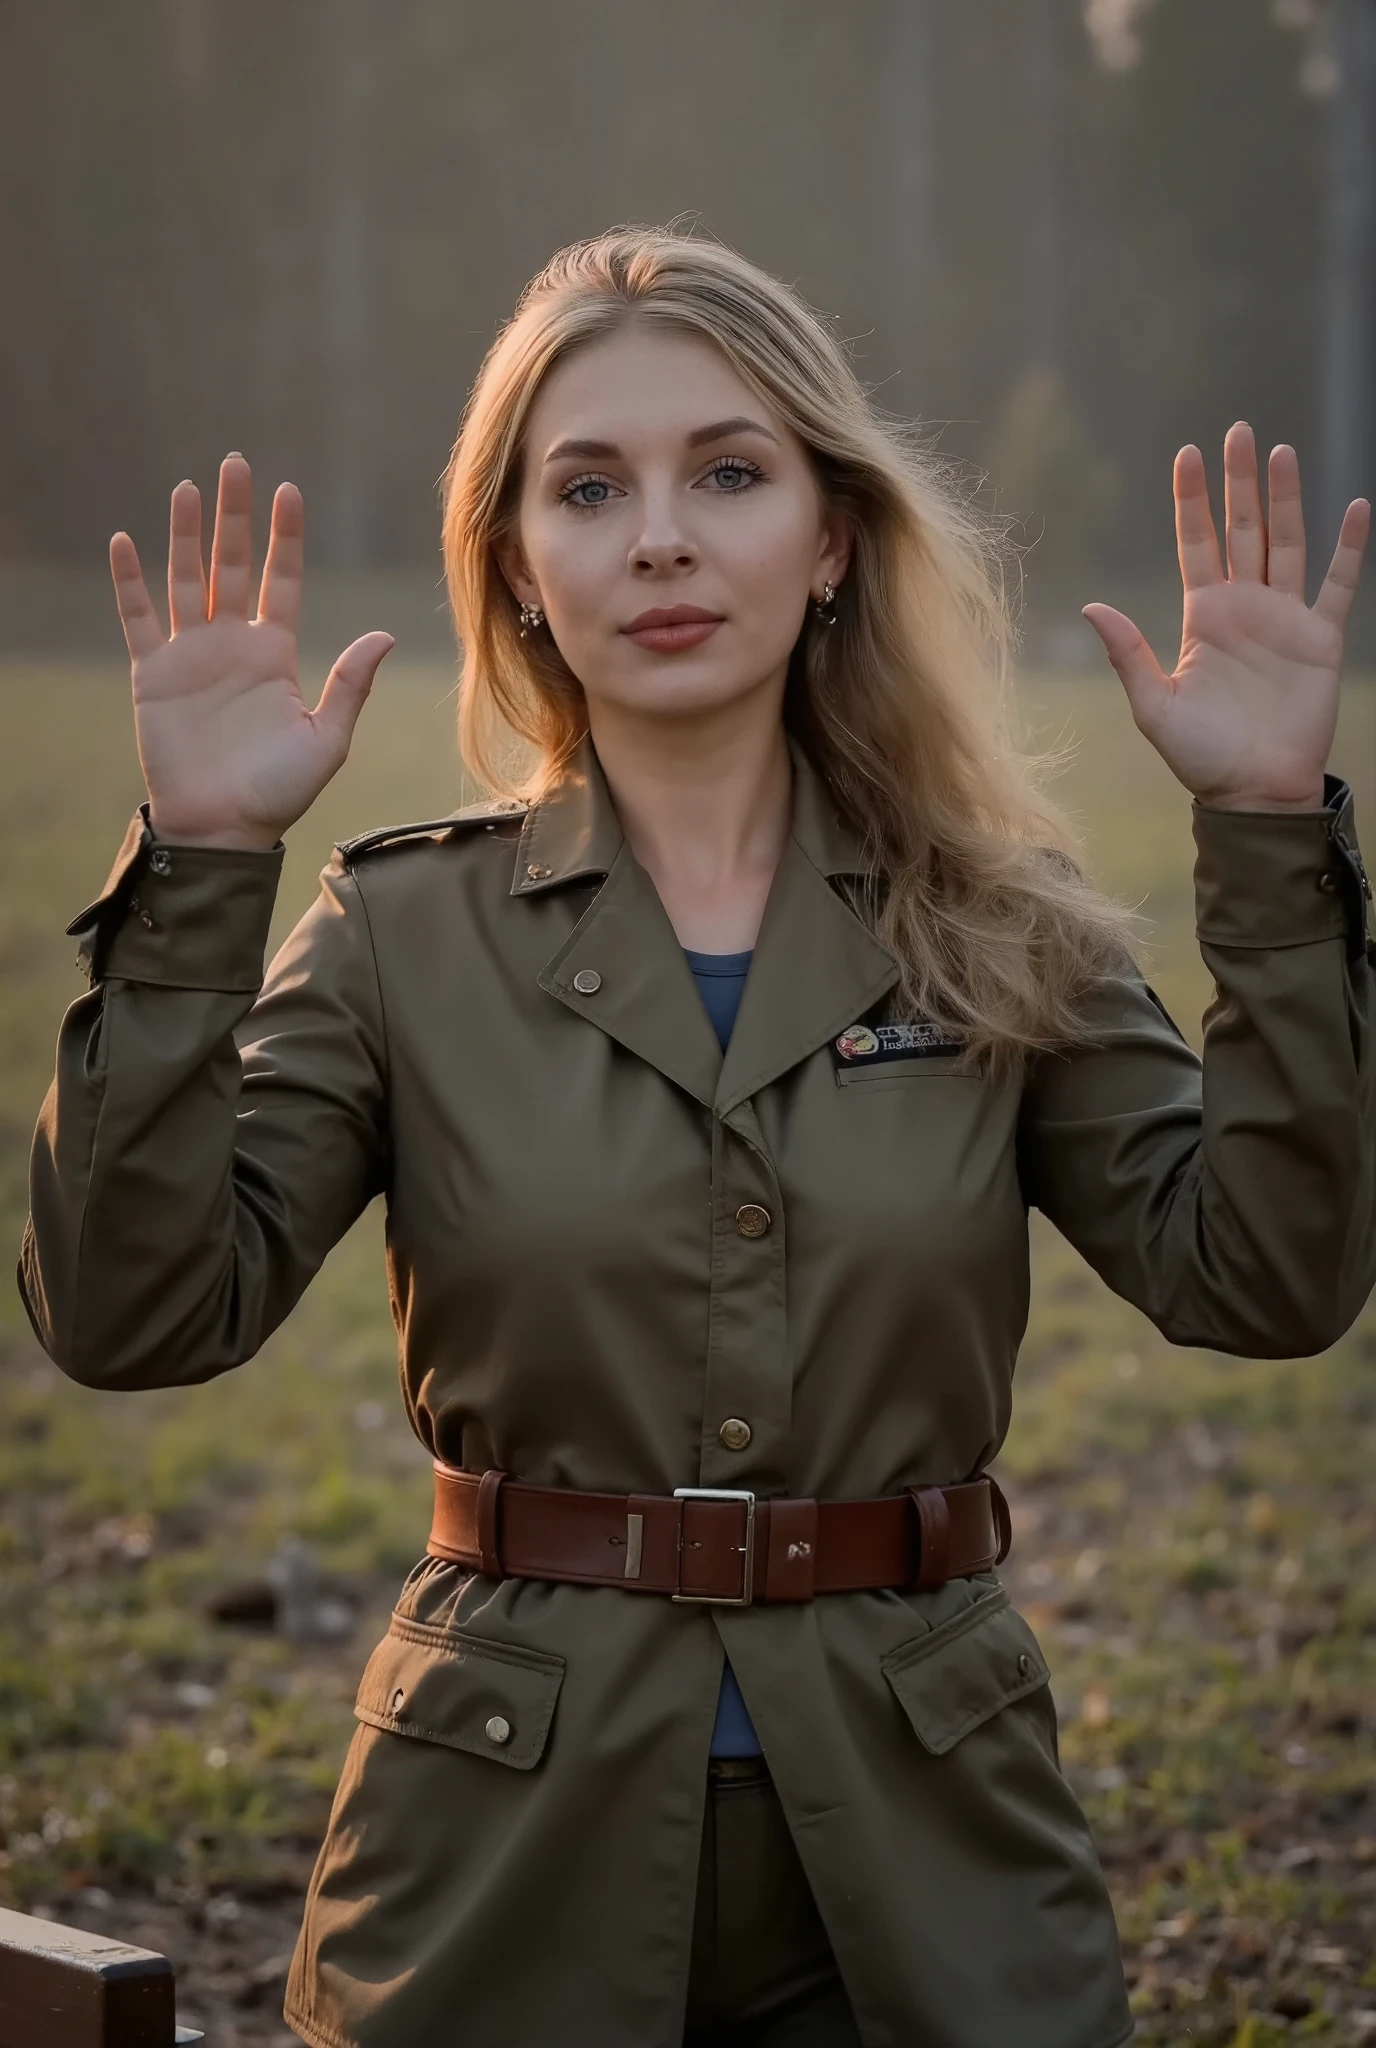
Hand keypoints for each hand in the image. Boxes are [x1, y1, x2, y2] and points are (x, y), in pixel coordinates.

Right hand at [109, 456, 393, 849]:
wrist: (224, 829)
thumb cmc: (279, 791)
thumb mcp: (326, 738)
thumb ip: (350, 684)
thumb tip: (384, 633)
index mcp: (277, 655)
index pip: (282, 582)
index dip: (284, 538)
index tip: (288, 492)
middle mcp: (233, 646)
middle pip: (233, 566)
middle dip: (235, 517)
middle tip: (235, 464)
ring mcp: (192, 656)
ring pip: (186, 579)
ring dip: (184, 534)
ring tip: (186, 488)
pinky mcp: (154, 674)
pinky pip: (138, 619)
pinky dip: (129, 582)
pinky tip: (124, 541)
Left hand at [1083, 424, 1369, 810]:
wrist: (1254, 792)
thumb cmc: (1201, 757)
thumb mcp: (1154, 706)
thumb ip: (1128, 653)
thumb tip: (1092, 606)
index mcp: (1203, 618)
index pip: (1197, 544)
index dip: (1193, 500)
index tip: (1188, 453)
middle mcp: (1244, 609)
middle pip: (1243, 530)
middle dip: (1239, 482)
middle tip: (1238, 431)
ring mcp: (1285, 619)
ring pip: (1287, 543)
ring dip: (1286, 499)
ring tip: (1282, 452)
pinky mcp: (1321, 639)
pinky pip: (1339, 584)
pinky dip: (1349, 548)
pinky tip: (1355, 508)